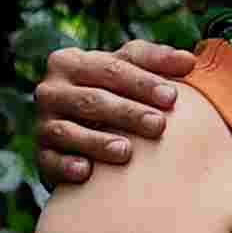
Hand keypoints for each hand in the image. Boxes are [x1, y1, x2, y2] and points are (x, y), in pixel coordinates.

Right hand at [37, 39, 201, 193]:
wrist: (82, 128)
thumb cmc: (115, 90)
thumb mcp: (131, 68)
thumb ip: (157, 60)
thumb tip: (189, 61)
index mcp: (70, 62)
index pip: (110, 69)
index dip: (142, 82)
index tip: (172, 97)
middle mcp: (51, 90)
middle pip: (91, 100)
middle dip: (126, 113)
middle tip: (158, 125)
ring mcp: (42, 123)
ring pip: (66, 131)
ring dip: (96, 142)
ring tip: (126, 151)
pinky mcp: (42, 154)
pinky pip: (50, 160)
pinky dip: (66, 165)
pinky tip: (86, 171)